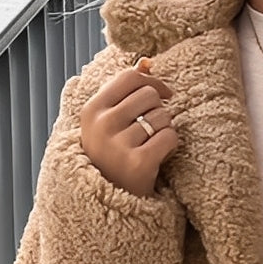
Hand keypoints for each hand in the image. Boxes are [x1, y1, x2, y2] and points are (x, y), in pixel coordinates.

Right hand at [79, 55, 179, 199]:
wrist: (108, 202)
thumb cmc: (111, 156)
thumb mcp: (108, 122)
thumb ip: (125, 91)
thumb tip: (147, 61)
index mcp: (92, 110)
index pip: (129, 77)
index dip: (152, 82)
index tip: (162, 95)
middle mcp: (102, 125)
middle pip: (149, 95)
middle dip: (159, 109)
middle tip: (153, 129)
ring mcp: (119, 145)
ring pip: (162, 117)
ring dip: (165, 129)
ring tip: (152, 145)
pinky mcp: (138, 164)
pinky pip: (169, 137)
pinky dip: (171, 145)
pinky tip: (159, 156)